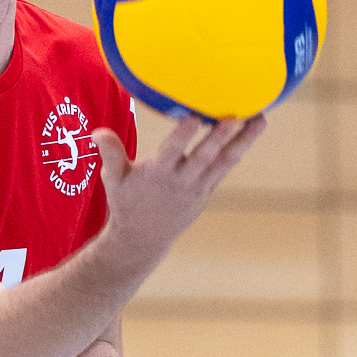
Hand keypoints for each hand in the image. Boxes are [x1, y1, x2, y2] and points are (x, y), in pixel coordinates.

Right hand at [90, 111, 266, 262]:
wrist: (143, 239)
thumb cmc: (127, 204)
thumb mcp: (113, 180)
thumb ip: (110, 154)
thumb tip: (97, 131)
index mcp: (158, 175)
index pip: (171, 152)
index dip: (182, 136)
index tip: (193, 118)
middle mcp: (181, 181)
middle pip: (204, 156)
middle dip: (220, 137)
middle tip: (237, 116)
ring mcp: (197, 187)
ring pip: (223, 161)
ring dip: (243, 141)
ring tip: (260, 120)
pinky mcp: (207, 190)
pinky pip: (225, 167)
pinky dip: (238, 150)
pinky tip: (252, 131)